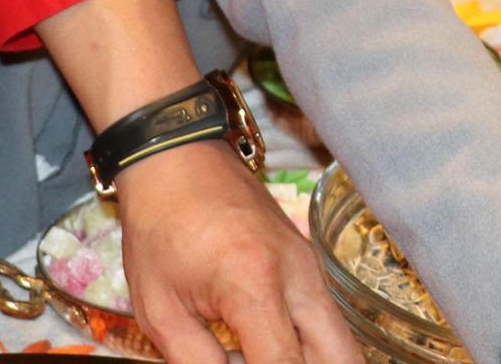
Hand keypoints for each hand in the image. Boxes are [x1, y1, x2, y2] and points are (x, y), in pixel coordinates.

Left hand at [118, 140, 359, 363]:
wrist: (177, 158)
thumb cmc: (159, 227)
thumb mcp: (160, 311)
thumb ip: (198, 361)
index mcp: (254, 285)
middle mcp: (298, 275)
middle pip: (341, 358)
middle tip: (259, 362)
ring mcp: (310, 265)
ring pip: (339, 341)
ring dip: (306, 360)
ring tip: (254, 354)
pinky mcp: (310, 261)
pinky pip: (324, 318)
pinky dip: (303, 343)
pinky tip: (257, 341)